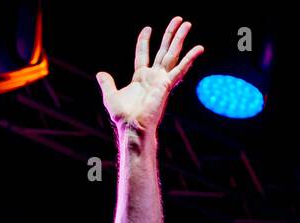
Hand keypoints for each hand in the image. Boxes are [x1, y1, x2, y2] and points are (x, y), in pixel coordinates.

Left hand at [96, 17, 203, 134]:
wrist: (133, 126)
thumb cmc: (124, 116)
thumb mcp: (111, 96)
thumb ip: (107, 83)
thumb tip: (100, 74)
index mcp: (141, 77)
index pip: (144, 54)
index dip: (144, 41)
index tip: (148, 28)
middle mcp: (154, 76)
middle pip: (163, 50)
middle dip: (170, 34)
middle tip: (178, 19)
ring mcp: (162, 79)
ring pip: (173, 54)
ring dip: (180, 38)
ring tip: (187, 23)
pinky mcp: (167, 84)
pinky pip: (180, 69)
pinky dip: (190, 59)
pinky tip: (199, 48)